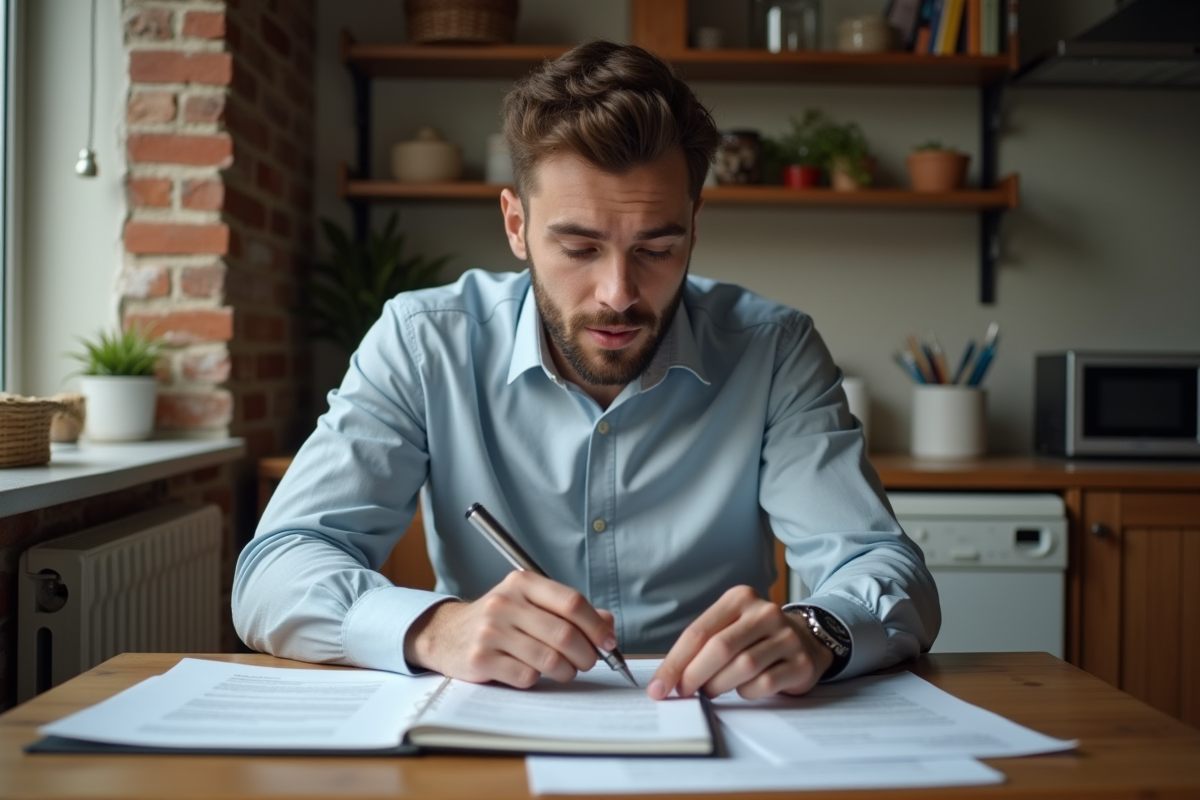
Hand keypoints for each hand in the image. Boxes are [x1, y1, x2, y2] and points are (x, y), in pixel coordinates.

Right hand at [403, 571, 615, 688]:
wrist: (447, 634)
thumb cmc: (499, 620)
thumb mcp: (531, 603)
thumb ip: (569, 611)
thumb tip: (608, 624)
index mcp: (522, 582)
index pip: (571, 602)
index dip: (596, 625)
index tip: (608, 641)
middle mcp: (505, 603)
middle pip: (564, 634)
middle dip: (586, 654)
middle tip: (588, 662)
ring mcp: (490, 631)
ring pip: (549, 659)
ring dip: (566, 671)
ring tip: (565, 670)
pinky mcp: (481, 659)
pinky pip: (526, 676)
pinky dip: (538, 679)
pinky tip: (533, 672)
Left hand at [647, 585, 832, 700]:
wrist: (806, 640)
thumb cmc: (755, 637)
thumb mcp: (729, 627)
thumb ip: (702, 645)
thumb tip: (669, 678)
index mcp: (739, 598)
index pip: (698, 631)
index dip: (675, 662)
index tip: (658, 687)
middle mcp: (764, 613)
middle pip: (720, 648)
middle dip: (693, 675)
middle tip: (682, 692)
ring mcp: (786, 637)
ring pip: (742, 667)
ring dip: (718, 685)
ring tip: (711, 690)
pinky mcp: (800, 663)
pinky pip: (764, 683)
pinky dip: (746, 692)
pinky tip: (743, 688)